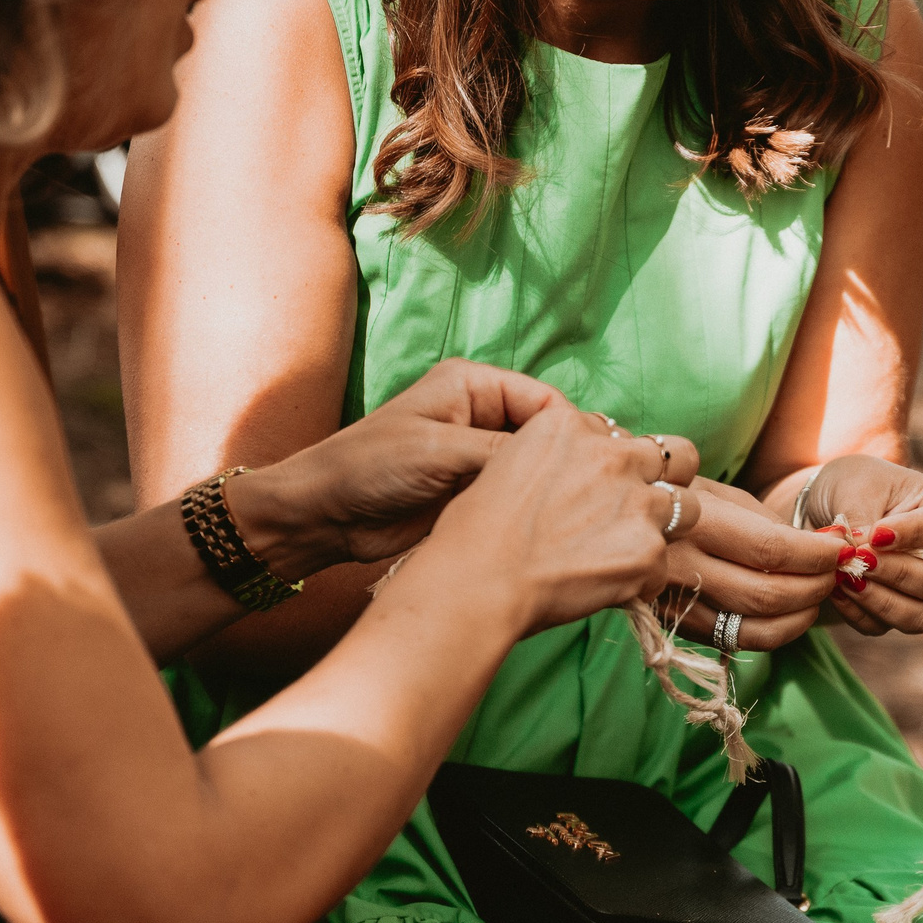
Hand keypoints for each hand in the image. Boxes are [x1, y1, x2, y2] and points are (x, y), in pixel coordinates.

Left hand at [232, 360, 699, 577]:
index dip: (576, 433)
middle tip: (601, 497)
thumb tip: (567, 464)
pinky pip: (518, 501)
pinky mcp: (473, 495)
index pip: (548, 402)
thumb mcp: (441, 453)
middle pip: (549, 439)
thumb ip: (505, 455)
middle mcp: (481, 417)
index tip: (599, 466)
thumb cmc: (368, 467)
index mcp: (474, 386)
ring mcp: (479, 458)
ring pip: (538, 474)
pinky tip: (559, 535)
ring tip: (585, 519)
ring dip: (556, 494)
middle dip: (572, 466)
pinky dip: (537, 516)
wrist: (322, 516)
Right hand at [405, 406, 700, 636]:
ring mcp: (635, 503)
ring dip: (665, 529)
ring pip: (688, 507)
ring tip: (630, 552)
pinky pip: (664, 566)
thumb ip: (555, 457)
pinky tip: (608, 589)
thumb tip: (575, 474)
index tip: (596, 488)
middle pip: (677, 454)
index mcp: (571, 426)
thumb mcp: (508, 464)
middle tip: (645, 505)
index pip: (617, 433)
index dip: (612, 462)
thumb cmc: (477, 531)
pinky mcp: (647, 552)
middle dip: (668, 477)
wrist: (477, 580)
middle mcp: (612, 456)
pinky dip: (641, 581)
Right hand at [656, 476, 845, 651]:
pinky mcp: (676, 627)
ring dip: (803, 614)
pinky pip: (738, 642)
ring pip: (757, 628)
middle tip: (836, 569)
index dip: (817, 553)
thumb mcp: (714, 491)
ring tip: (820, 591)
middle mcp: (681, 566)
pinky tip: (793, 612)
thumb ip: (764, 521)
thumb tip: (819, 547)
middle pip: (769, 594)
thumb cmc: (672, 498)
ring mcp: (676, 603)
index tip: (840, 546)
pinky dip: (778, 631)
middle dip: (817, 585)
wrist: (603, 523)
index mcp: (691, 521)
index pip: (771, 549)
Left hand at [795, 454, 922, 635]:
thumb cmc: (855, 487)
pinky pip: (887, 626)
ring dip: (880, 600)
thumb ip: (864, 520)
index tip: (878, 534)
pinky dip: (859, 612)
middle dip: (896, 572)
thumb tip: (864, 557)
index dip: (915, 533)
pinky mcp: (904, 612)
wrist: (831, 511)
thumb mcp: (856, 487)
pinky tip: (836, 590)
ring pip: (921, 615)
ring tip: (844, 578)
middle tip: (858, 558)